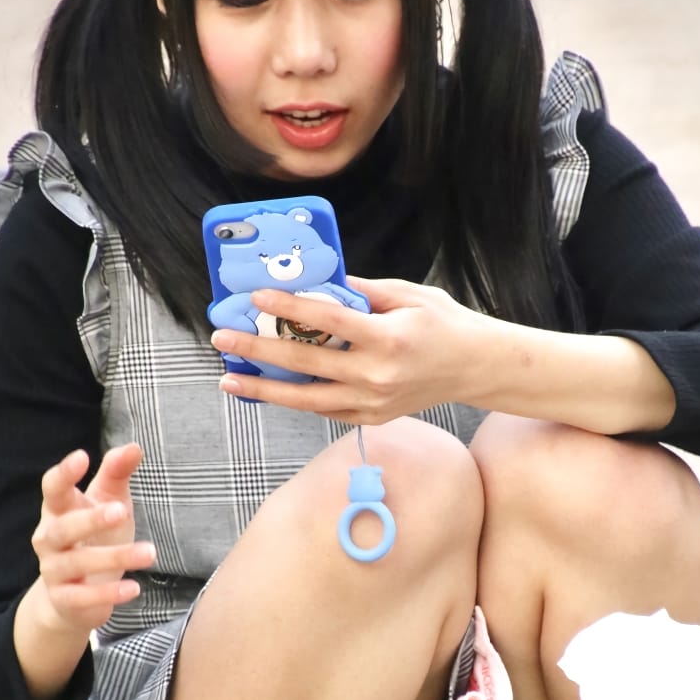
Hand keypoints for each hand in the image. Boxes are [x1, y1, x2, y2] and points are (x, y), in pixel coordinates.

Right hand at [30, 444, 153, 638]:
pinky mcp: (64, 600)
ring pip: (76, 563)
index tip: (82, 457)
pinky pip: (82, 597)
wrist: (74, 598)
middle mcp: (49, 539)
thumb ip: (117, 475)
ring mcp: (54, 571)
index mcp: (58, 510)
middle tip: (121, 510)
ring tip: (150, 553)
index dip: (63, 474)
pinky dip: (108, 594)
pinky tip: (135, 588)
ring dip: (113, 557)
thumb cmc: (95, 538)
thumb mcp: (109, 503)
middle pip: (62, 528)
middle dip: (90, 519)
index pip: (52, 489)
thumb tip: (134, 446)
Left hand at [211, 277, 482, 423]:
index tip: (255, 298)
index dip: (287, 309)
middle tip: (223, 339)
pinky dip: (295, 399)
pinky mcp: (372, 417)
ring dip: (263, 389)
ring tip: (229, 379)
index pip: (326, 321)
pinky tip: (267, 388)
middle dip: (258, 350)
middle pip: (305, 363)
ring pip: (306, 400)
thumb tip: (317, 281)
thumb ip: (362, 290)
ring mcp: (373, 402)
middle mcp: (377, 375)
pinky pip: (324, 410)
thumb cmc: (444, 324)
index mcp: (388, 338)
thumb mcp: (408, 294)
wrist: (476, 368)